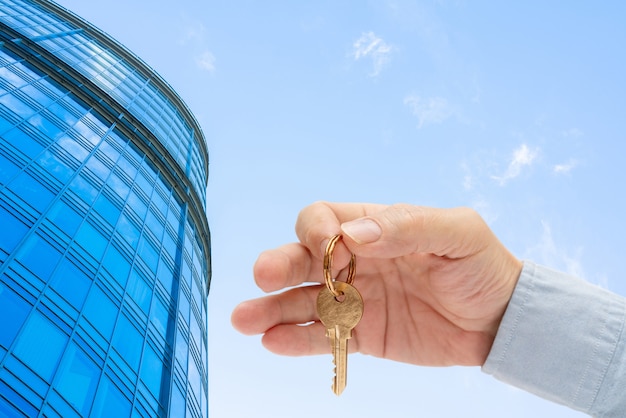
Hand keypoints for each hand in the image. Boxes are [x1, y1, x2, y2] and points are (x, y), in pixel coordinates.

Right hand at [231, 202, 522, 366]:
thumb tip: (354, 233)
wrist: (502, 320)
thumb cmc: (481, 265)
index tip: (328, 247)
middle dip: (280, 265)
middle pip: (302, 259)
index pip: (325, 220)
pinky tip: (274, 342)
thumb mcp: (456, 232)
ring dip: (272, 309)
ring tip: (245, 321)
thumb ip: (406, 225)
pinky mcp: (363, 335)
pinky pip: (324, 337)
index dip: (316, 230)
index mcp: (373, 227)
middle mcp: (355, 261)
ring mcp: (355, 299)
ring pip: (303, 300)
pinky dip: (298, 340)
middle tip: (263, 277)